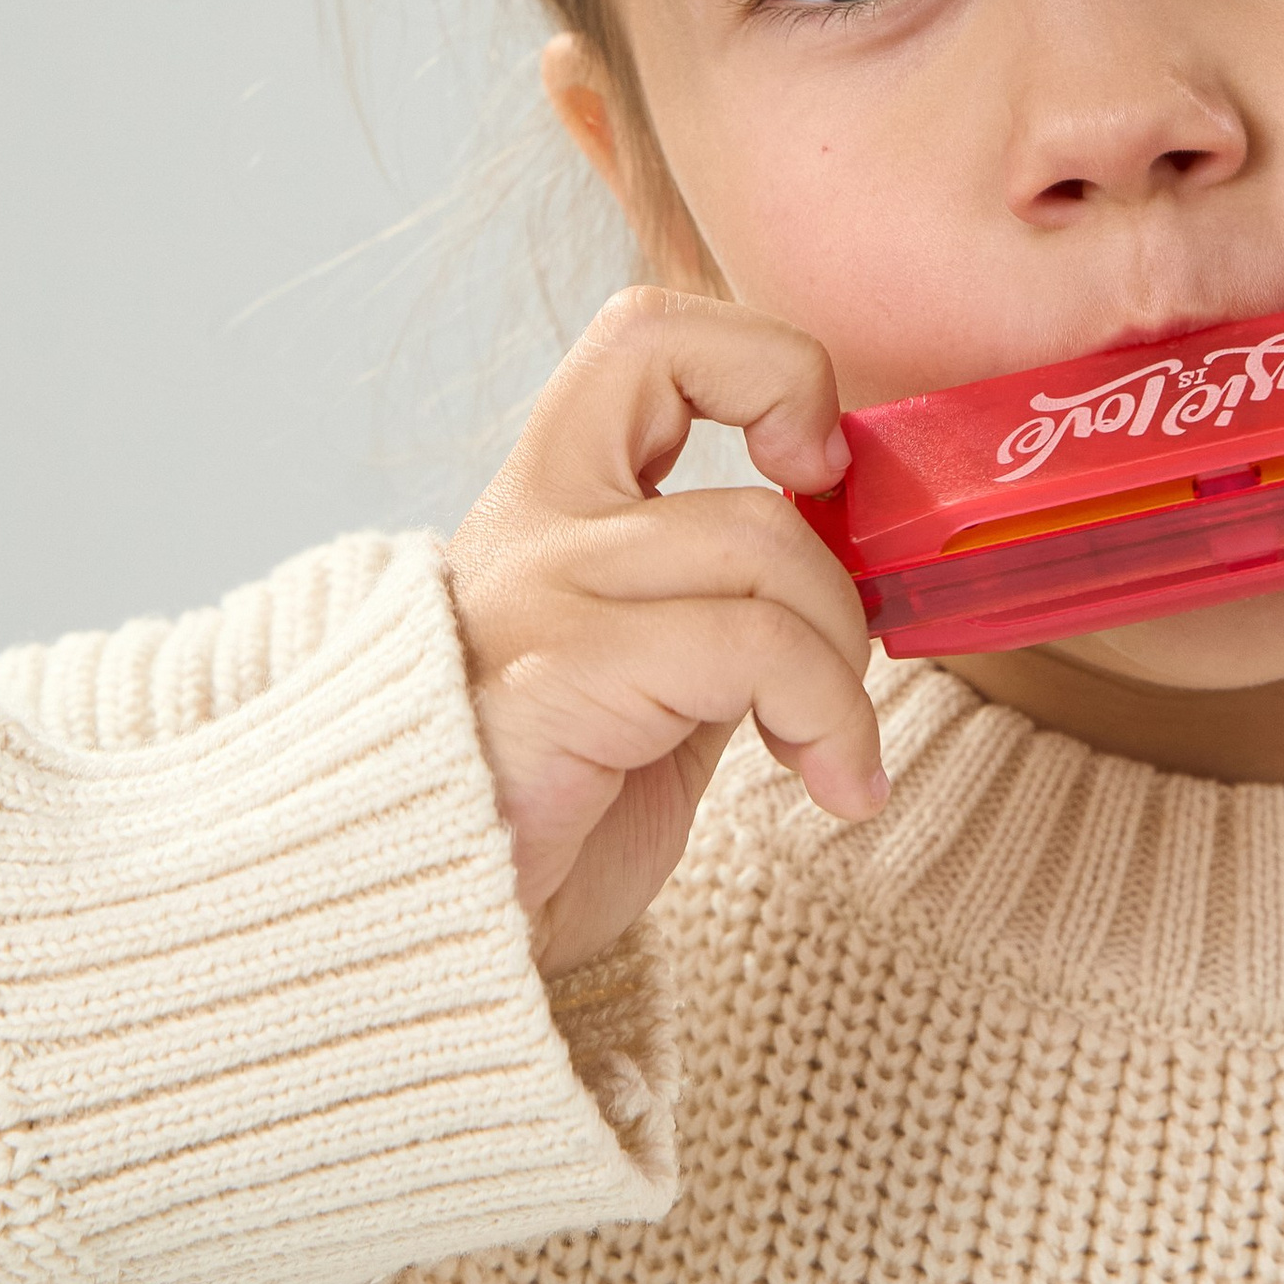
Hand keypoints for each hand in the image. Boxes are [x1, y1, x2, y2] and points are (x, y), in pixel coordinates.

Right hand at [446, 288, 886, 980]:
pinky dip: (832, 717)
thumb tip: (855, 575)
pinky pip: (756, 647)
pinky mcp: (560, 673)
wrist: (429, 946)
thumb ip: (721, 610)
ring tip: (837, 753)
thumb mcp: (652, 684)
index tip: (813, 463)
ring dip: (843, 653)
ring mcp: (536, 587)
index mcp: (548, 504)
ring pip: (760, 535)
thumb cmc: (543, 824)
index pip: (643, 336)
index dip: (756, 363)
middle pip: (664, 347)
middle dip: (802, 427)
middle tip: (838, 570)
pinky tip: (837, 787)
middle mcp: (530, 521)